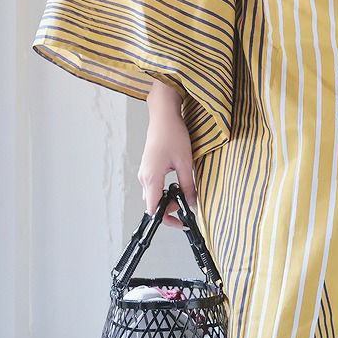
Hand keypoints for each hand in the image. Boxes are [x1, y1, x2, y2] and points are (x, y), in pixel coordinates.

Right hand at [140, 81, 197, 227]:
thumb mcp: (185, 162)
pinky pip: (153, 185)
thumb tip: (192, 203)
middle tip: (187, 204)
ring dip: (167, 198)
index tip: (180, 221)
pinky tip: (177, 182)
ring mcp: (144, 172)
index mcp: (151, 178)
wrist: (163, 115)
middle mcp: (144, 177)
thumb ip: (188, 185)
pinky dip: (164, 189)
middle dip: (169, 208)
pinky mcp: (148, 167)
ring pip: (153, 194)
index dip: (167, 219)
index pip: (154, 209)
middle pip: (153, 204)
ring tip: (184, 191)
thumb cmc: (171, 134)